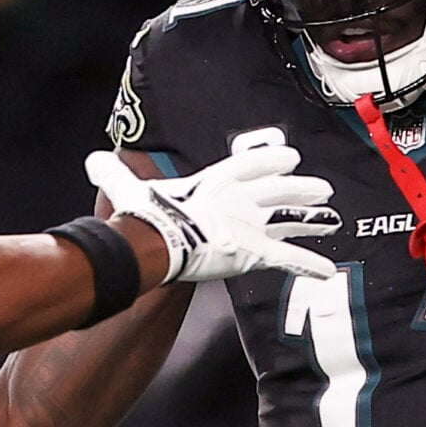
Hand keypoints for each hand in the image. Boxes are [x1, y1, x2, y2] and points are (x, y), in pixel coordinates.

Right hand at [86, 135, 339, 282]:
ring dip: (313, 218)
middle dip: (301, 188)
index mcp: (216, 181)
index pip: (251, 164)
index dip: (272, 159)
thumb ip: (116, 174)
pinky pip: (288, 258)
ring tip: (333, 218)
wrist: (156, 242)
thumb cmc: (144, 217)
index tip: (290, 156)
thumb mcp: (130, 189)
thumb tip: (92, 159)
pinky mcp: (254, 252)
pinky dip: (308, 265)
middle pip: (278, 190)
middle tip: (322, 188)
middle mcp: (239, 199)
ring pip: (291, 218)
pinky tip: (327, 270)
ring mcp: (250, 224)